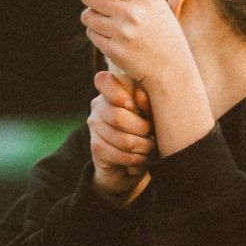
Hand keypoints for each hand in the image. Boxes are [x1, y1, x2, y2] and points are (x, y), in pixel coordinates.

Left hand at [80, 0, 196, 89]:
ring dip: (94, 17)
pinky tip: (115, 37)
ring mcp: (121, 33)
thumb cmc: (161, 26)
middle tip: (103, 1)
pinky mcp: (113, 51)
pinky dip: (98, 34)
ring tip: (112, 21)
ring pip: (87, 15)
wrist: (172, 67)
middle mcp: (131, 13)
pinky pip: (91, 34)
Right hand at [88, 70, 153, 203]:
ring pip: (124, 140)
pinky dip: (137, 159)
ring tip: (148, 148)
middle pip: (119, 117)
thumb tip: (141, 95)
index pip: (103, 80)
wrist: (130, 164)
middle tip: (150, 135)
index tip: (133, 106)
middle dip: (143, 130)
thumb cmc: (145, 132)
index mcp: (111, 92)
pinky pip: (121, 155)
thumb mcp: (150, 115)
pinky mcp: (96, 148)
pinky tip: (140, 158)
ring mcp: (94, 127)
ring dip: (144, 148)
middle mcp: (98, 107)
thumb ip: (146, 104)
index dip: (118, 93)